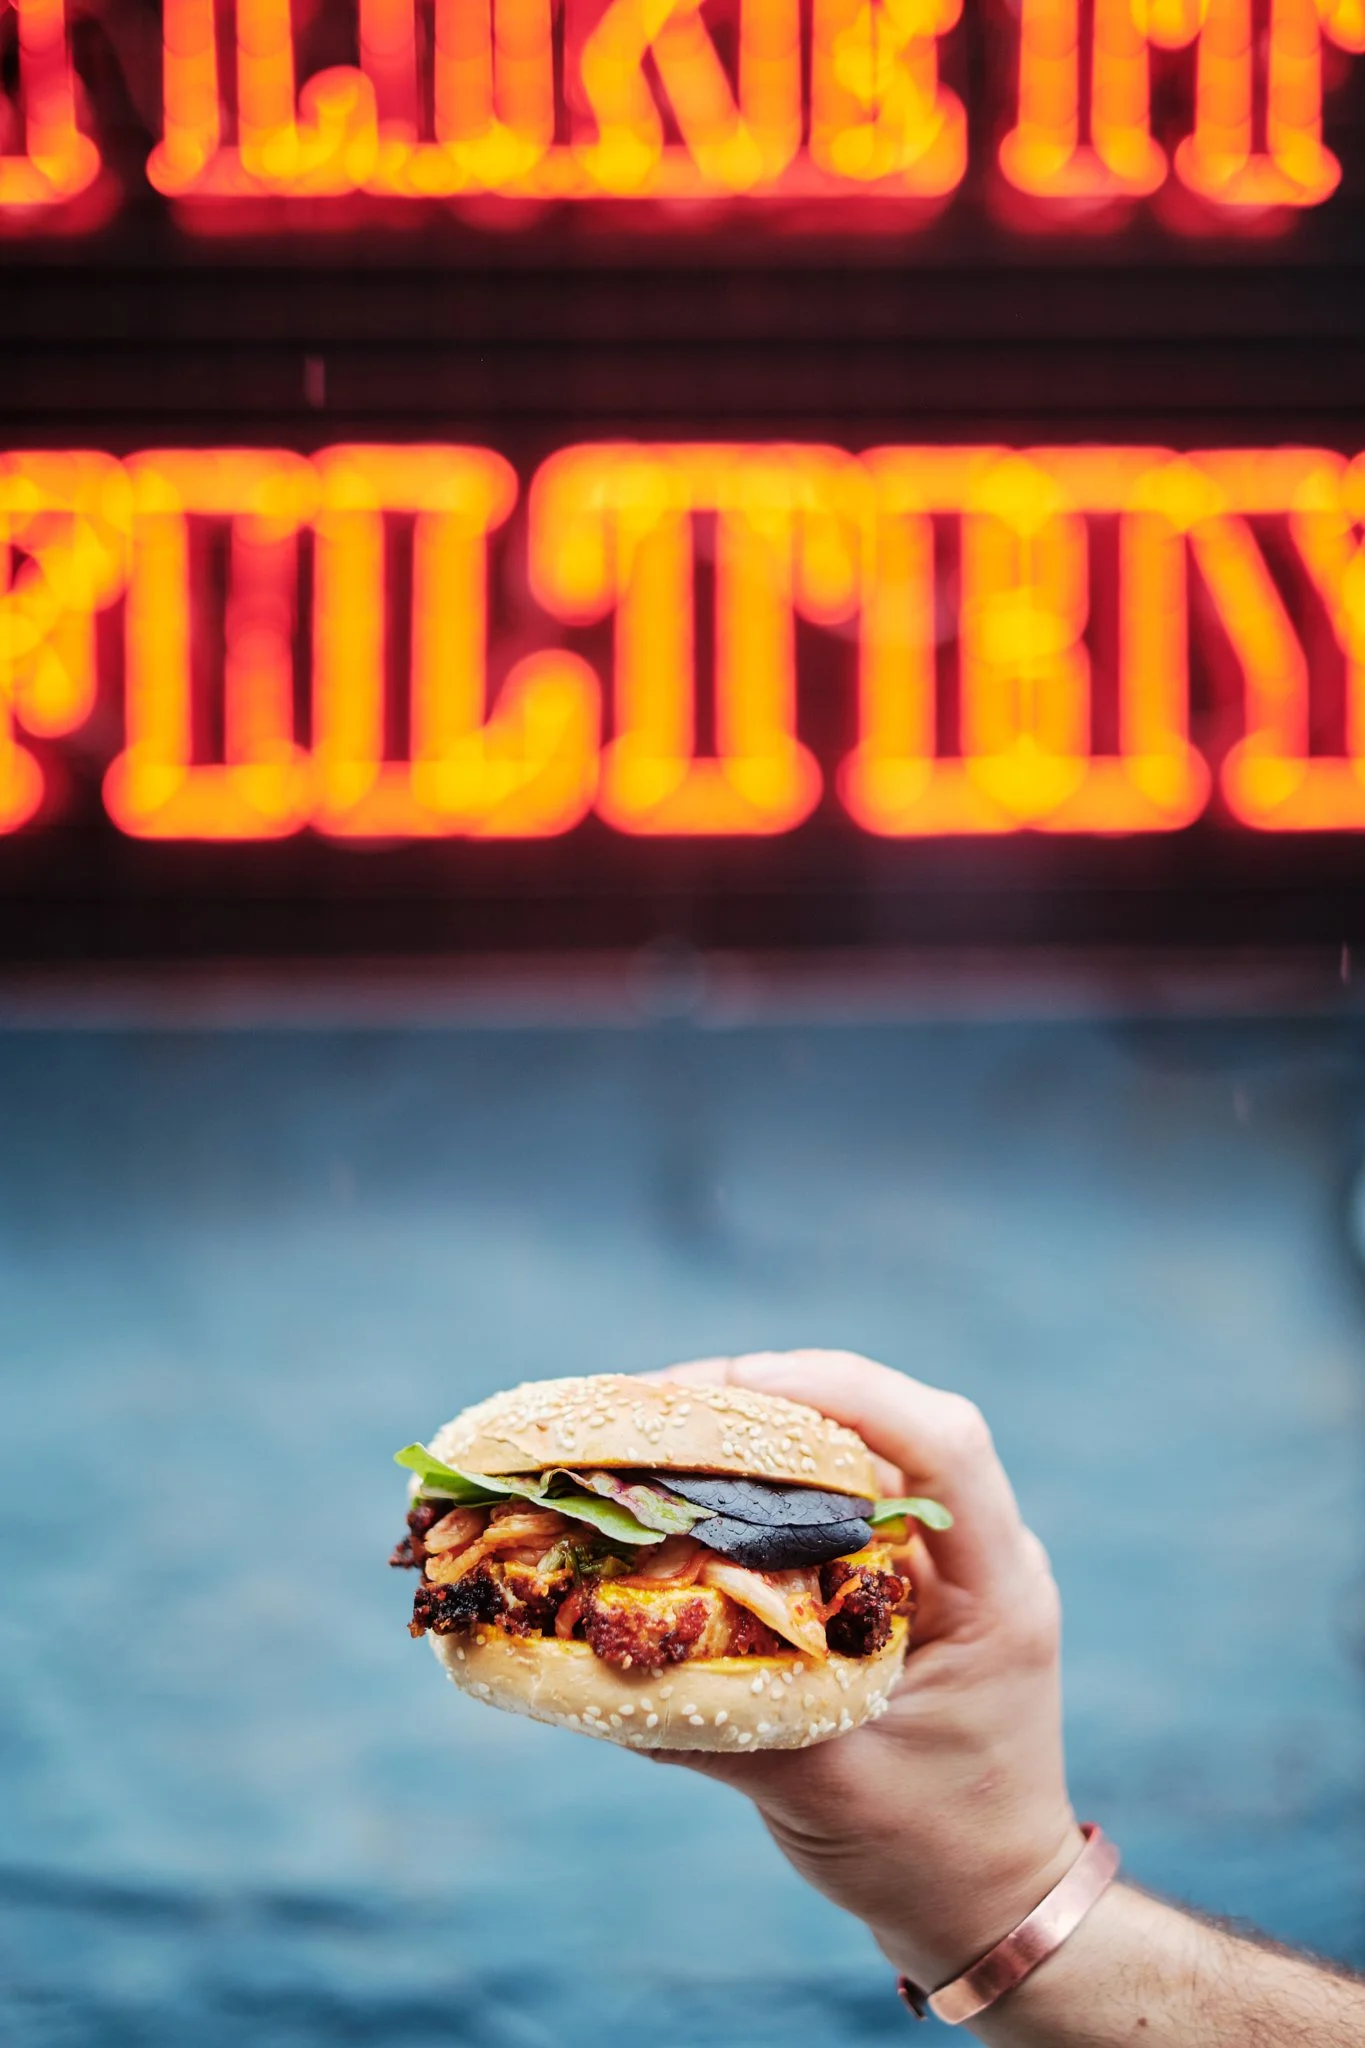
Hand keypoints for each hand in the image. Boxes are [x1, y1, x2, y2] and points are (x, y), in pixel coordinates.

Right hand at [643, 1350, 1082, 1993]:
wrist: (991, 1910)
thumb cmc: (930, 1859)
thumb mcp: (827, 1794)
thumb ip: (723, 1725)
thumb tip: (595, 1661)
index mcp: (996, 1591)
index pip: (944, 1442)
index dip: (842, 1393)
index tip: (734, 1387)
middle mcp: (976, 1556)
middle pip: (883, 1426)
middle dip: (766, 1396)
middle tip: (653, 1404)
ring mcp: (941, 1564)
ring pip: (851, 1452)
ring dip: (755, 1431)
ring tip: (653, 1431)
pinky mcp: (899, 1583)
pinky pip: (830, 1501)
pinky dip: (759, 1486)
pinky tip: (687, 1491)